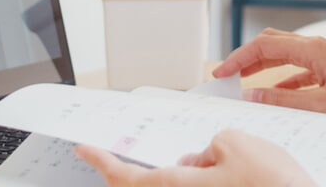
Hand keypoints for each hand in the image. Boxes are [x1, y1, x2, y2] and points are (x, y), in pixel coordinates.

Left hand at [75, 129, 314, 186]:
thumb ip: (212, 143)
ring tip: (234, 165)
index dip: (101, 161)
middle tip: (183, 154)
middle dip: (164, 165)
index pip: (125, 177)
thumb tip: (207, 157)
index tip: (84, 150)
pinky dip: (213, 179)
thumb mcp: (239, 143)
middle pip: (154, 184)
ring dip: (196, 173)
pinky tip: (241, 173)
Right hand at [213, 29, 325, 123]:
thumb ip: (284, 100)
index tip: (221, 72)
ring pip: (286, 55)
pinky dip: (283, 79)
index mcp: (315, 49)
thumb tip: (252, 96)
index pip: (265, 45)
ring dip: (264, 67)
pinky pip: (301, 70)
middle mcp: (320, 47)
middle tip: (227, 74)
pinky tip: (276, 93)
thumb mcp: (322, 105)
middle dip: (248, 57)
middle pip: (273, 44)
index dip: (239, 58)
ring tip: (244, 83)